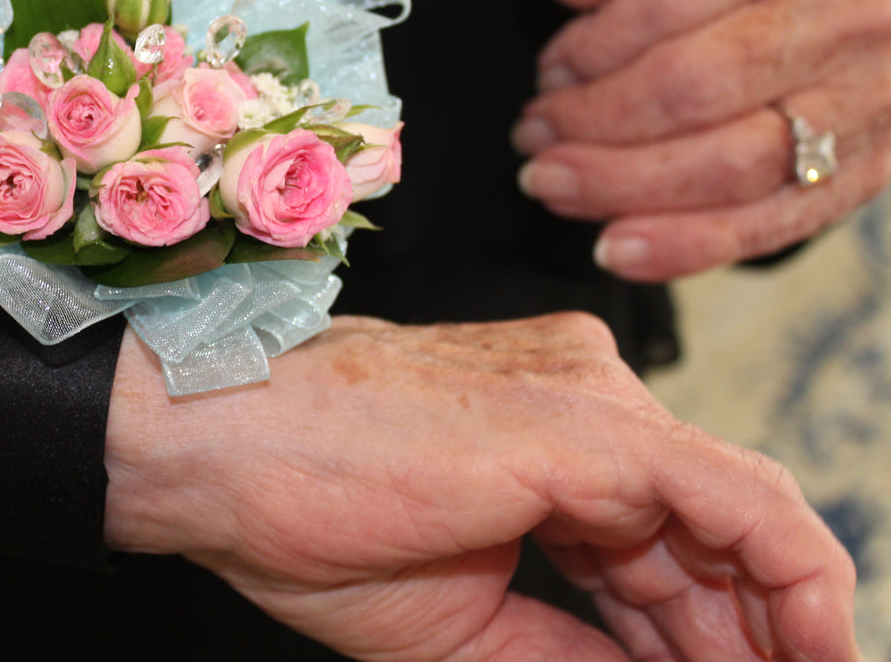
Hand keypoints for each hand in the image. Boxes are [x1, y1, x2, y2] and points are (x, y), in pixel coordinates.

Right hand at [104, 313, 858, 660]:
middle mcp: (588, 398)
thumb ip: (573, 654)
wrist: (219, 447)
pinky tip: (814, 651)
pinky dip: (795, 583)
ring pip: (743, 518)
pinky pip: (742, 507)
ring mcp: (596, 403)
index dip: (708, 637)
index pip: (664, 543)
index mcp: (548, 437)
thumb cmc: (302, 515)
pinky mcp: (597, 427)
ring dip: (775, 626)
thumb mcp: (466, 625)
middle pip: (713, 534)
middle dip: (748, 641)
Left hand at [513, 0, 890, 280]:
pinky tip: (614, 247)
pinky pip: (767, 226)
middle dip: (595, 122)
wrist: (813, 17)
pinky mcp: (865, 171)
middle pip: (698, 87)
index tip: (549, 71)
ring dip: (623, 185)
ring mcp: (872, 95)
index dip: (591, 47)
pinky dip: (683, 246)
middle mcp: (853, 6)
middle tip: (534, 134)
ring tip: (553, 183)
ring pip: (733, 164)